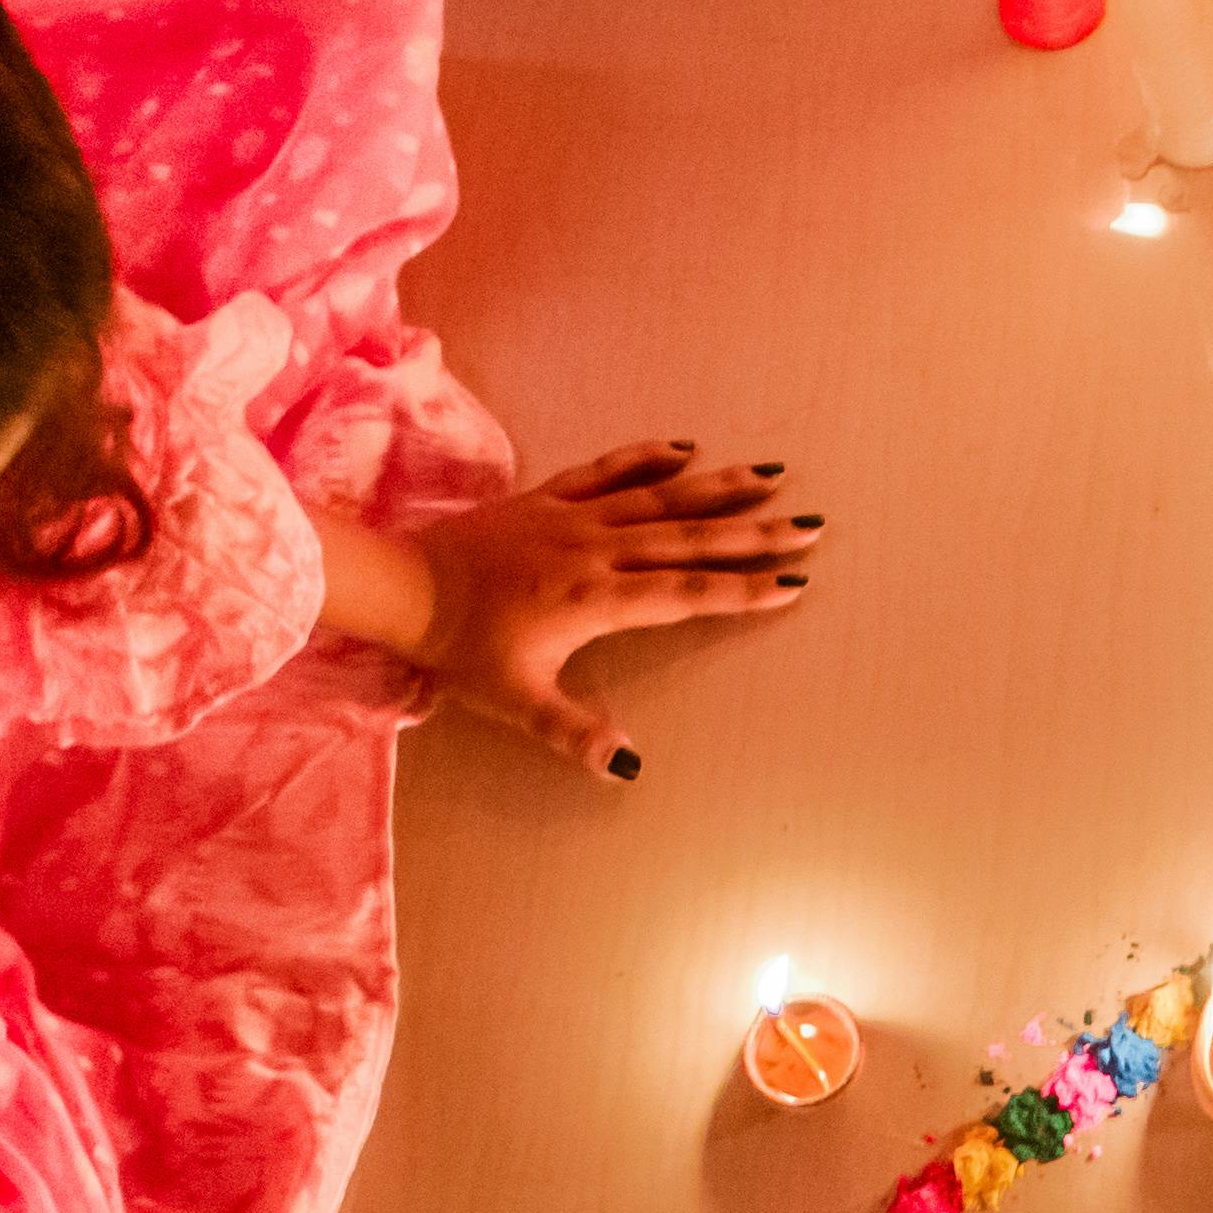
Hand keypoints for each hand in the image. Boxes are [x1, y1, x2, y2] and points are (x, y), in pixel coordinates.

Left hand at [402, 442, 823, 779]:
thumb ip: (572, 732)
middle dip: (753, 535)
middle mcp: (596, 550)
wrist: (403, 586)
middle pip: (689, 540)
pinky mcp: (548, 498)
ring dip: (717, 488)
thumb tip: (627, 764)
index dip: (741, 591)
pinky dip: (648, 457)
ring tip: (770, 477)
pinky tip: (686, 449)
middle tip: (809, 526)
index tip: (791, 585)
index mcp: (596, 600)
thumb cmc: (460, 648)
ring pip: (659, 497)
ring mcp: (574, 518)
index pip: (686, 595)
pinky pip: (609, 470)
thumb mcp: (515, 701)